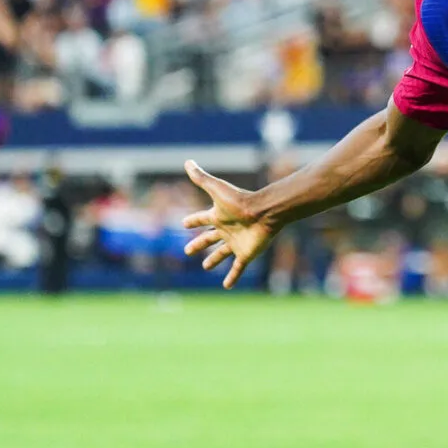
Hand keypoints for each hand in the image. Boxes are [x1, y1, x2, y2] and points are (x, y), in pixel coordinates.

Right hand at [182, 161, 278, 288]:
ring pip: (221, 253)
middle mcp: (226, 229)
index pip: (201, 218)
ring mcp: (235, 242)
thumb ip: (201, 177)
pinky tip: (227, 286)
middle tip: (187, 250)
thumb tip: (187, 161)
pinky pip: (237, 268)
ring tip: (206, 267)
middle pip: (208, 238)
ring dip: (214, 260)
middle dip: (198, 244)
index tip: (183, 223)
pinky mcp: (245, 254)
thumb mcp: (216, 189)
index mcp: (218, 216)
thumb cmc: (239, 201)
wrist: (263, 213)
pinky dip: (232, 277)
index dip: (192, 220)